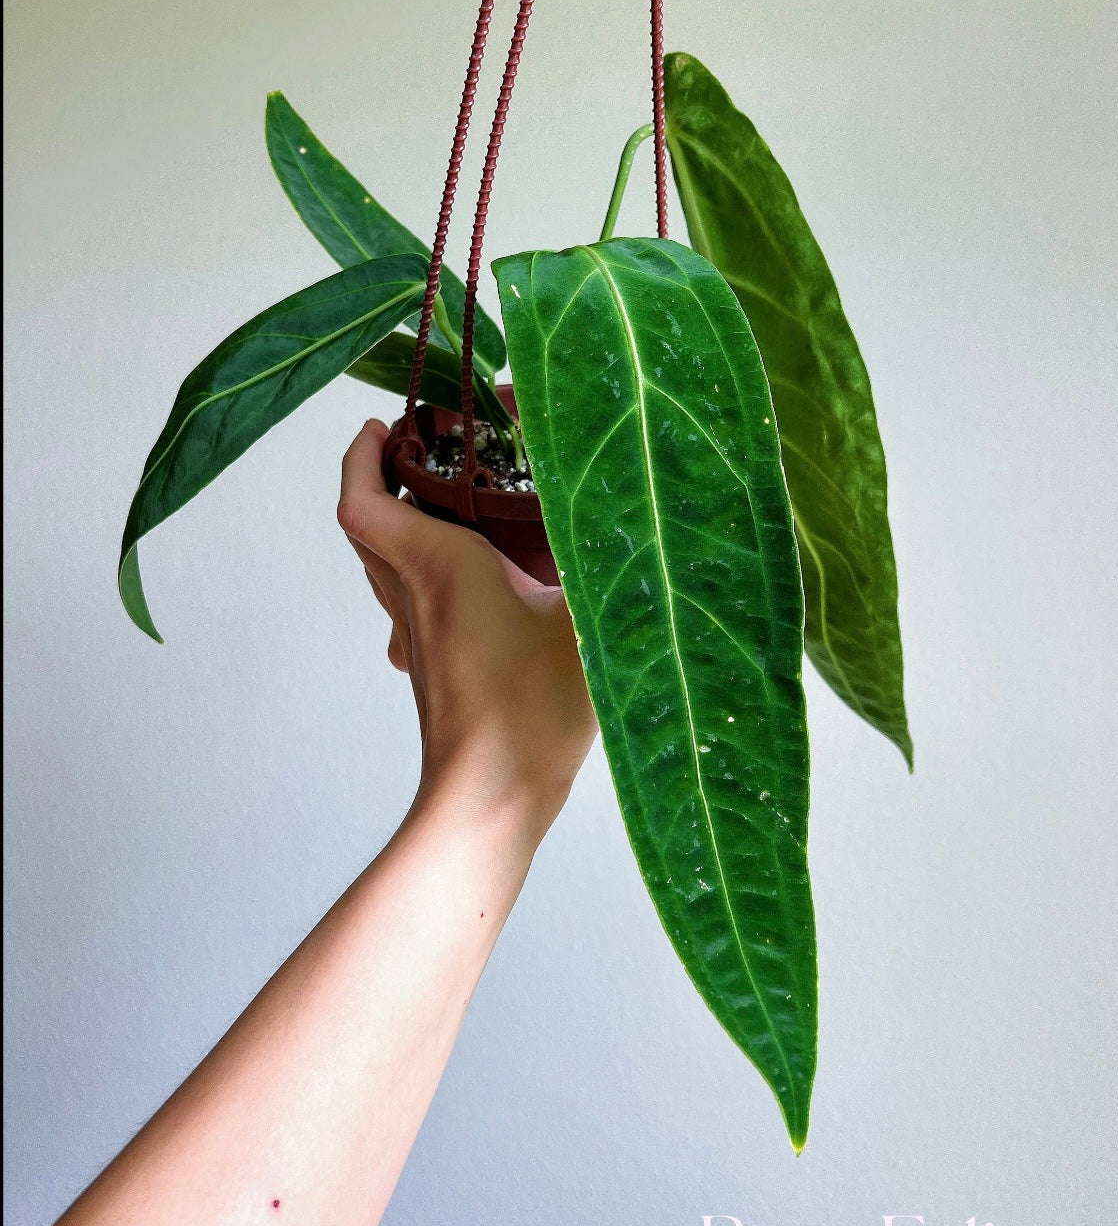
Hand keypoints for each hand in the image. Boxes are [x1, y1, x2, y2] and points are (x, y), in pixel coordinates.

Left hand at [337, 419, 597, 834]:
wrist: (493, 797)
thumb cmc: (529, 711)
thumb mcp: (587, 619)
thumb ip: (610, 559)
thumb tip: (647, 514)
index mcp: (437, 567)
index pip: (363, 500)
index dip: (362, 457)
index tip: (384, 427)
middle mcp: (413, 598)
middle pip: (368, 527)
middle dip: (386, 479)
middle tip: (426, 451)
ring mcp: (415, 639)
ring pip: (386, 567)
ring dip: (404, 527)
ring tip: (455, 503)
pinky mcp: (431, 669)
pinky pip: (411, 605)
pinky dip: (426, 575)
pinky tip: (480, 582)